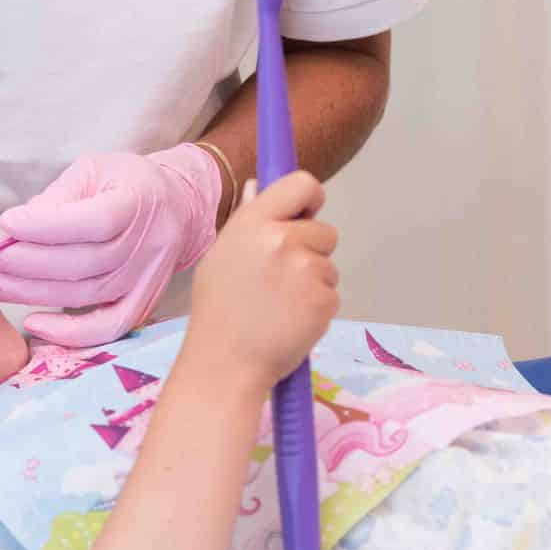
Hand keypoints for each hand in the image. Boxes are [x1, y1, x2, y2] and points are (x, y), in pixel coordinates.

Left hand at [0, 144, 221, 346]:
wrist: (178, 206)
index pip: (95, 220)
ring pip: (87, 294)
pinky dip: (71, 333)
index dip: (49, 226)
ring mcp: (148, 279)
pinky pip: (109, 327)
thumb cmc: (126, 183)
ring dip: (32, 292)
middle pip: (84, 263)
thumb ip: (59, 196)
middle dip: (26, 262)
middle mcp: (149, 243)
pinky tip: (34, 323)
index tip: (6, 223)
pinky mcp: (143, 303)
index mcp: (139, 200)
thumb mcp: (95, 170)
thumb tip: (15, 229)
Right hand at [185, 172, 338, 390]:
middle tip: (281, 280)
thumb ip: (247, 220)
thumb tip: (260, 185)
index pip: (301, 183)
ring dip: (314, 284)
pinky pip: (332, 295)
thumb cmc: (218, 311)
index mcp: (253, 222)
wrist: (225, 365)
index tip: (307, 215)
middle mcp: (281, 238)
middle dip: (312, 251)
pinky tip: (291, 322)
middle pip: (325, 230)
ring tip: (280, 306)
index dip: (311, 198)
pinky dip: (317, 309)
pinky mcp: (323, 300)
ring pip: (329, 266)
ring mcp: (305, 269)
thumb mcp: (222, 256)